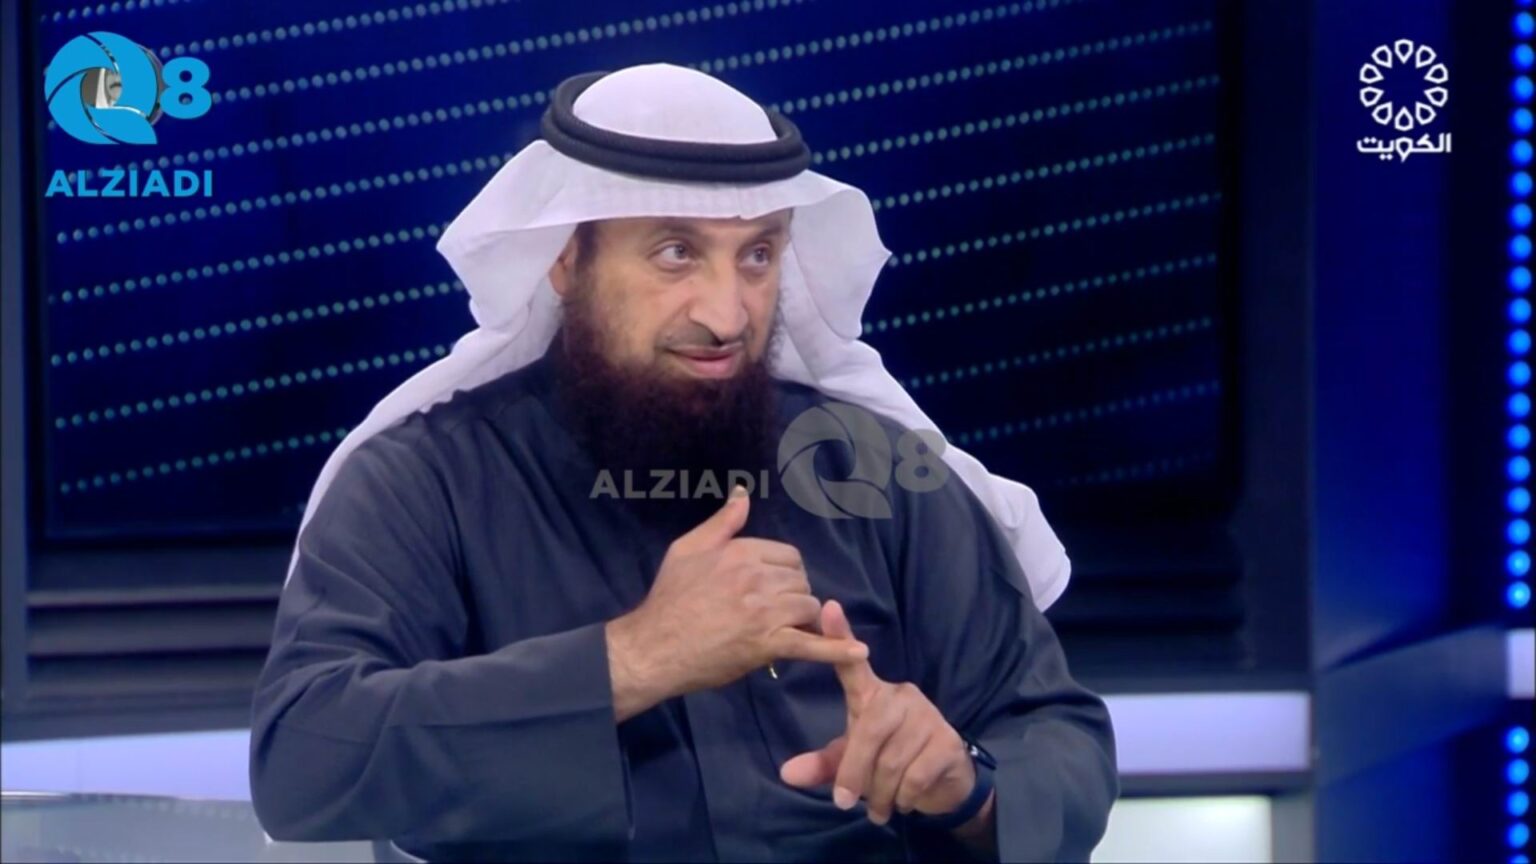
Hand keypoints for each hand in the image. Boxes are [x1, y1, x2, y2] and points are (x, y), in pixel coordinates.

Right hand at [606, 487, 868, 720]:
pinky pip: (810, 645)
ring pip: (809, 608)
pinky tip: (857, 650)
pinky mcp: (768, 644)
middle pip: (801, 582)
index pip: (789, 557)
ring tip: (786, 630)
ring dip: (804, 620)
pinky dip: (836, 649)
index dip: (785, 574)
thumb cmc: (669, 598)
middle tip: (774, 613)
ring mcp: (765, 612)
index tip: (772, 590)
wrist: (654, 648)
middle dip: (794, 596)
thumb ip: (722, 522)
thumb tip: (743, 493)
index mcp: (742, 552)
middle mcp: (757, 577)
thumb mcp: (687, 549)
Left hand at [778, 600, 979, 825]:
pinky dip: (905, 797)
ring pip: (892, 761)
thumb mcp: (853, 762)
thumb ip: (824, 765)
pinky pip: (915, 775)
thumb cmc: (892, 763)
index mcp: (874, 696)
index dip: (840, 635)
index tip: (827, 606)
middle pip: (869, 731)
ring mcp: (928, 717)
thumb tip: (786, 774)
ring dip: (881, 794)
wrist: (946, 783)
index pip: (853, 666)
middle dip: (854, 772)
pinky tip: (906, 801)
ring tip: (879, 808)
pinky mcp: (948, 742)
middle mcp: (901, 697)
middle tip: (845, 802)